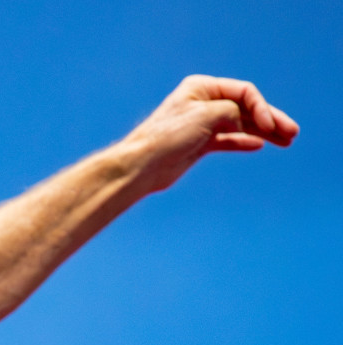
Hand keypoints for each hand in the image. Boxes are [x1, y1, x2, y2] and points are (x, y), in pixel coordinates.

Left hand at [126, 75, 298, 192]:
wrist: (141, 166)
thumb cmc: (167, 137)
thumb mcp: (206, 116)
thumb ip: (232, 112)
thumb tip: (244, 121)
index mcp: (201, 87)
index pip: (244, 92)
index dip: (262, 108)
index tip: (270, 126)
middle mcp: (203, 102)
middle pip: (245, 108)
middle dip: (270, 119)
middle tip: (292, 132)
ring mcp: (201, 124)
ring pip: (240, 125)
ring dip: (263, 132)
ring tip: (287, 141)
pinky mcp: (199, 144)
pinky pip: (228, 140)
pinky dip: (244, 142)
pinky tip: (260, 145)